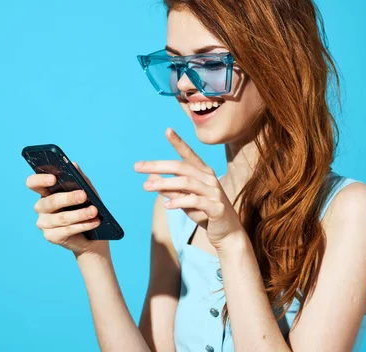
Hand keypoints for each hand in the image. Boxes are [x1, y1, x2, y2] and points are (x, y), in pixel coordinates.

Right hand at [26, 162, 109, 256]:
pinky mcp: (51, 236)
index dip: (40, 180)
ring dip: (80, 214)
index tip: (53, 179)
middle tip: (84, 195)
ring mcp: (44, 223)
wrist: (92, 235)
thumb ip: (79, 178)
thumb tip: (73, 164)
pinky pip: (66, 230)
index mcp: (45, 192)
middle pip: (50, 201)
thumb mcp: (86, 191)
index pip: (33, 183)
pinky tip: (94, 222)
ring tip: (94, 211)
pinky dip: (82, 226)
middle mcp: (41, 207)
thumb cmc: (86, 207)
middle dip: (68, 198)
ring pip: (61, 218)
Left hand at [134, 128, 244, 247]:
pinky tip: (166, 205)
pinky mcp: (216, 208)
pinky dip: (179, 202)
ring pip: (186, 183)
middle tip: (137, 167)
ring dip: (164, 184)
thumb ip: (170, 189)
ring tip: (146, 187)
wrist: (227, 234)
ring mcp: (214, 192)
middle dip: (157, 165)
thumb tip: (150, 178)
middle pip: (181, 167)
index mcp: (203, 173)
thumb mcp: (184, 200)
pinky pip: (195, 202)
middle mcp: (209, 178)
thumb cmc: (204, 213)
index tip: (167, 130)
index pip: (188, 155)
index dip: (179, 142)